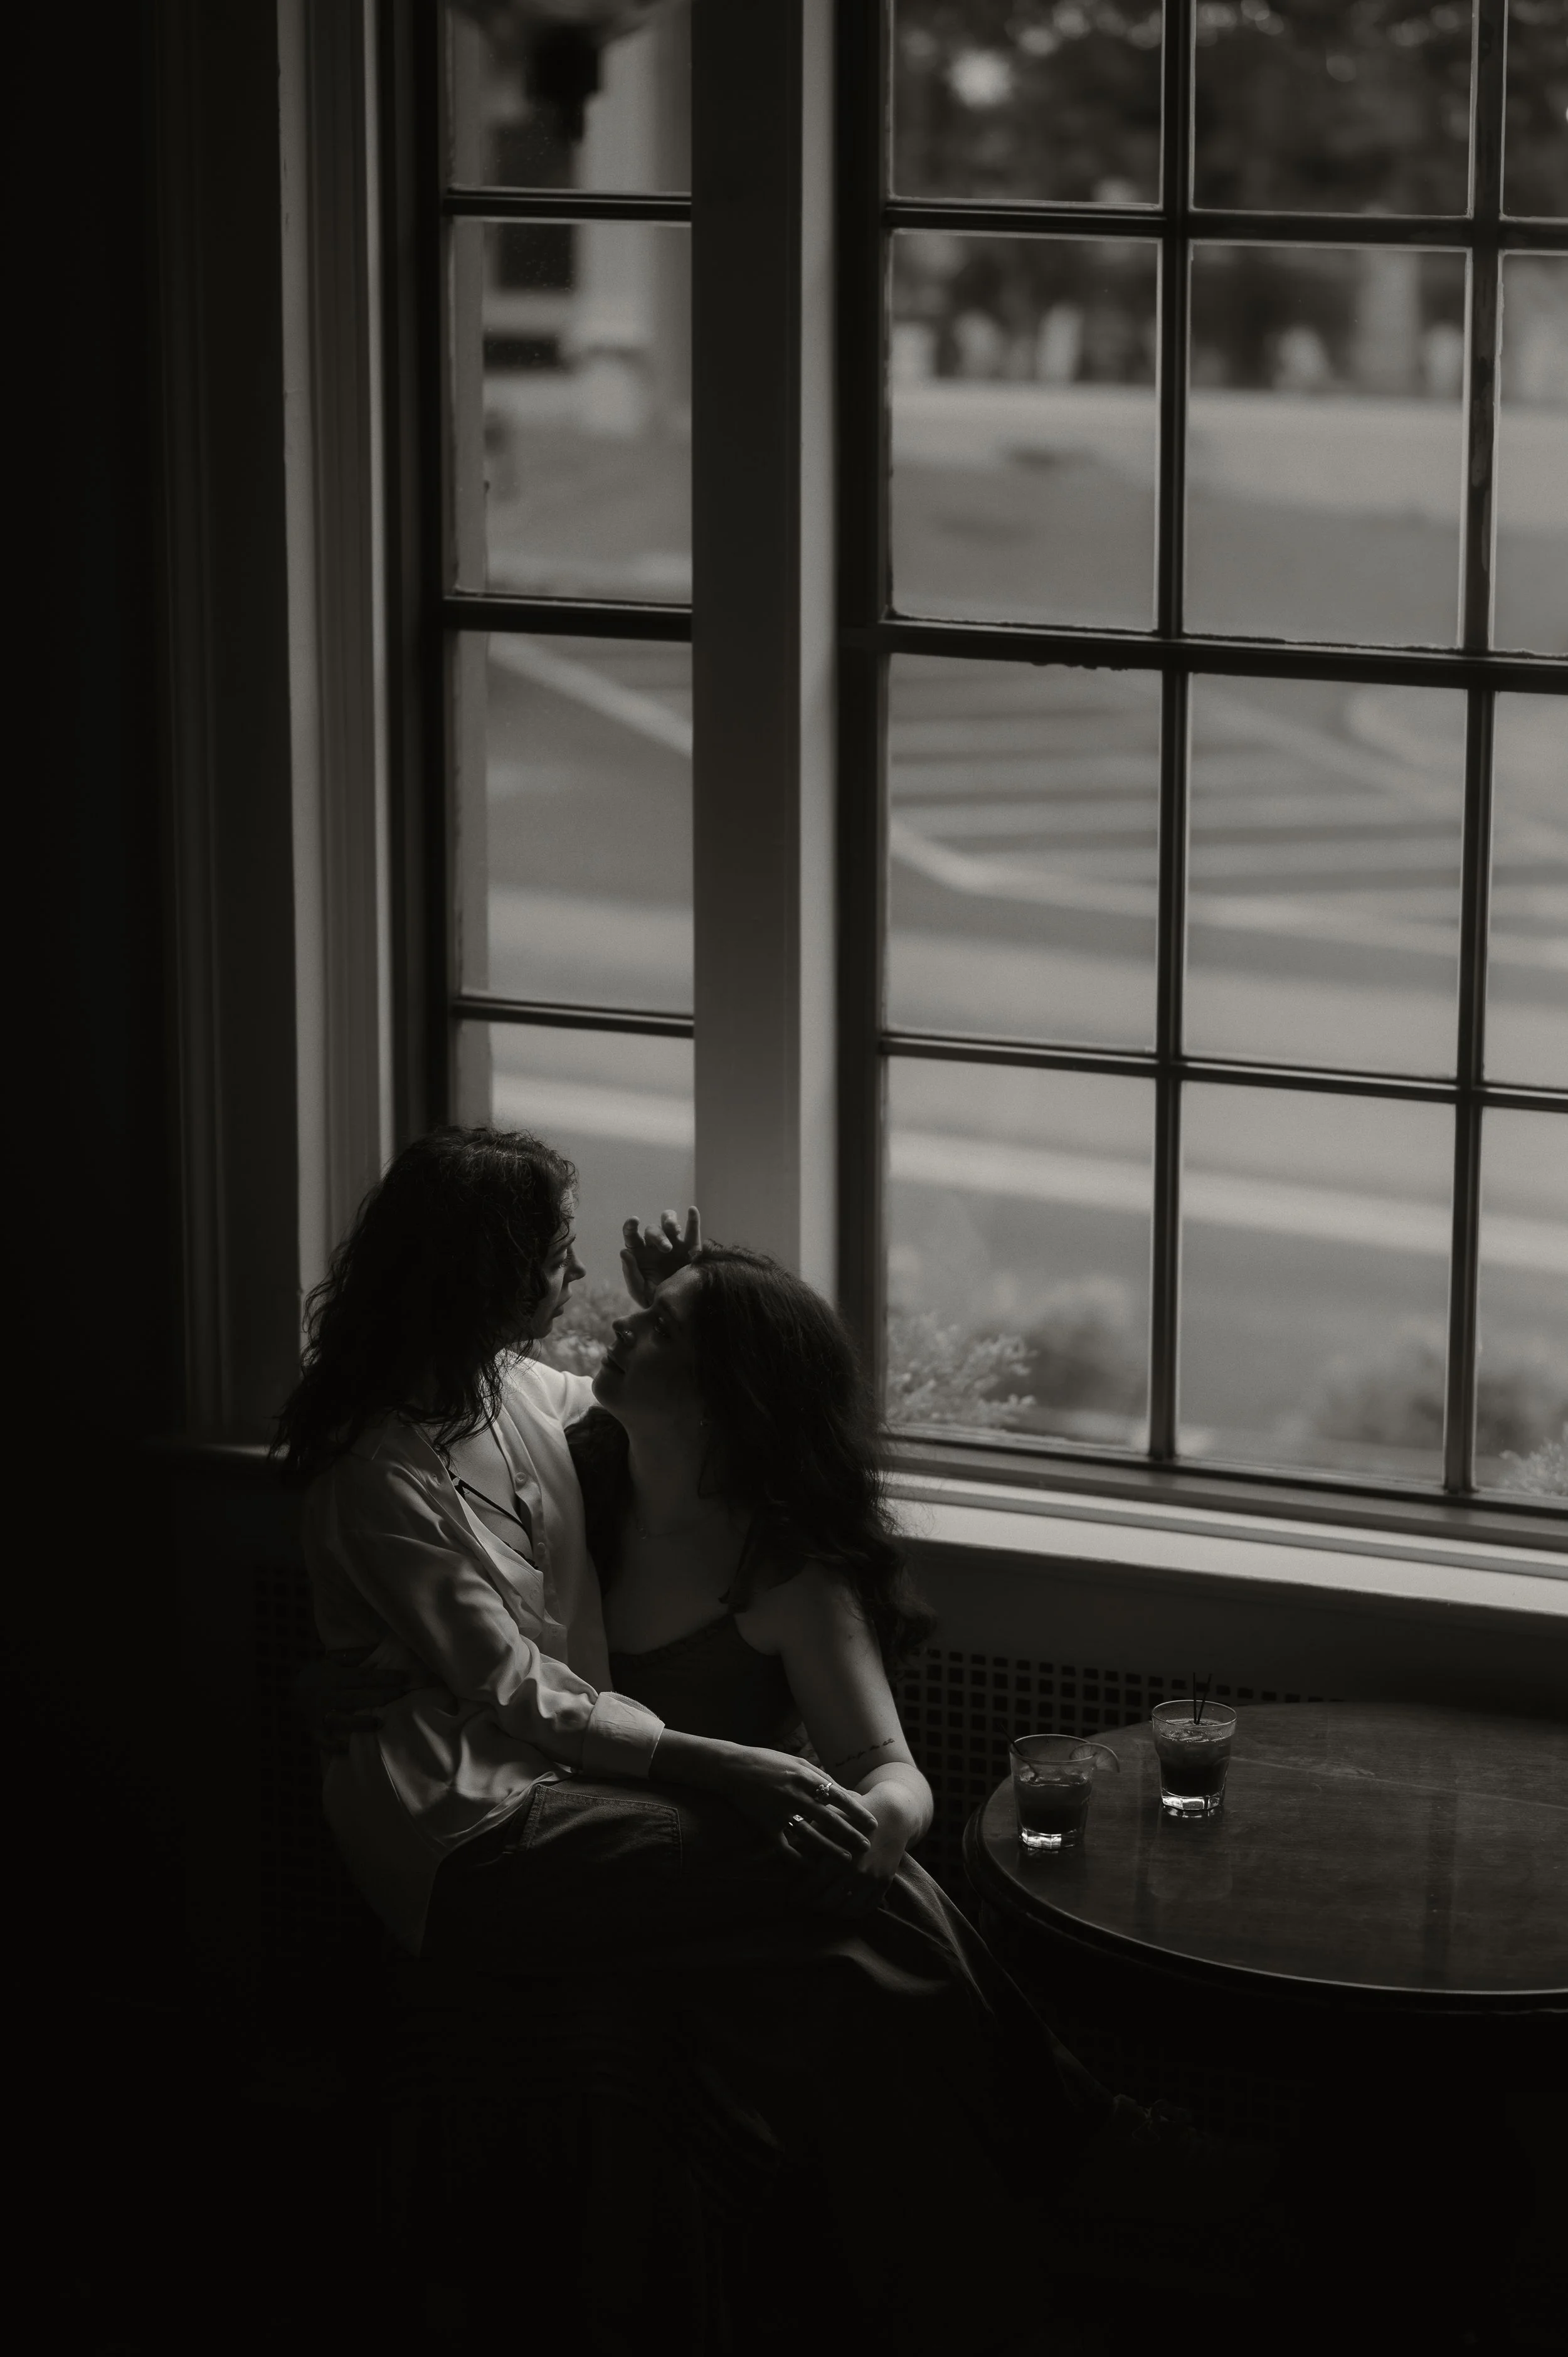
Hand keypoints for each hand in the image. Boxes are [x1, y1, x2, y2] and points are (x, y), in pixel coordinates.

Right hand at [293, 1649, 413, 1755]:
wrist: (292, 1689)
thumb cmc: (321, 1673)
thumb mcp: (333, 1659)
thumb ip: (354, 1655)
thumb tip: (378, 1649)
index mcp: (333, 1676)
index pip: (363, 1677)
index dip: (384, 1677)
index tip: (404, 1677)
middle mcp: (326, 1696)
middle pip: (355, 1697)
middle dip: (379, 1697)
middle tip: (401, 1695)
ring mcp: (319, 1715)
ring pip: (341, 1720)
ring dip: (360, 1723)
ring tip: (380, 1723)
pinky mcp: (314, 1730)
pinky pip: (324, 1741)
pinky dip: (335, 1746)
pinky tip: (349, 1747)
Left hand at [620, 1205, 700, 1306]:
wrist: (678, 1309)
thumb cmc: (654, 1300)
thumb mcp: (638, 1290)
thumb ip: (630, 1272)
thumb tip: (624, 1251)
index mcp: (639, 1253)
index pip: (631, 1235)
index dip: (630, 1226)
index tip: (633, 1221)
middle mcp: (655, 1245)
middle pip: (652, 1230)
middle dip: (658, 1236)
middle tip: (666, 1249)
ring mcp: (674, 1244)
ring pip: (669, 1221)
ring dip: (670, 1221)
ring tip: (674, 1230)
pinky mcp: (692, 1248)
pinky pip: (692, 1230)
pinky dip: (692, 1219)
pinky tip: (692, 1210)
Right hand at [714, 1747, 879, 1870]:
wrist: (734, 1768)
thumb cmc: (770, 1763)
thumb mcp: (799, 1765)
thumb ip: (823, 1779)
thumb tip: (848, 1794)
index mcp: (805, 1778)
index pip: (838, 1797)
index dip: (857, 1812)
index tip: (872, 1824)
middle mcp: (795, 1796)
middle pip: (829, 1819)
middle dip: (850, 1834)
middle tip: (866, 1847)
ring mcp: (780, 1812)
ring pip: (810, 1836)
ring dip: (830, 1850)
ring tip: (846, 1861)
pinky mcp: (766, 1826)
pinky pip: (785, 1847)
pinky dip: (798, 1859)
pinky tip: (811, 1867)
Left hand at [794, 1812, 907, 1918]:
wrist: (891, 1814)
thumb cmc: (854, 1815)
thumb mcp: (828, 1822)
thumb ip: (809, 1839)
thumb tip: (787, 1854)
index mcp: (838, 1858)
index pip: (813, 1886)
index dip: (799, 1895)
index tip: (790, 1899)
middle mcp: (855, 1873)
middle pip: (827, 1901)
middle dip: (812, 1905)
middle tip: (803, 1905)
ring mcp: (871, 1880)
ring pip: (846, 1909)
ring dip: (831, 1912)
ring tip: (821, 1908)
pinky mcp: (884, 1883)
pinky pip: (866, 1908)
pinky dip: (852, 1913)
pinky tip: (842, 1909)